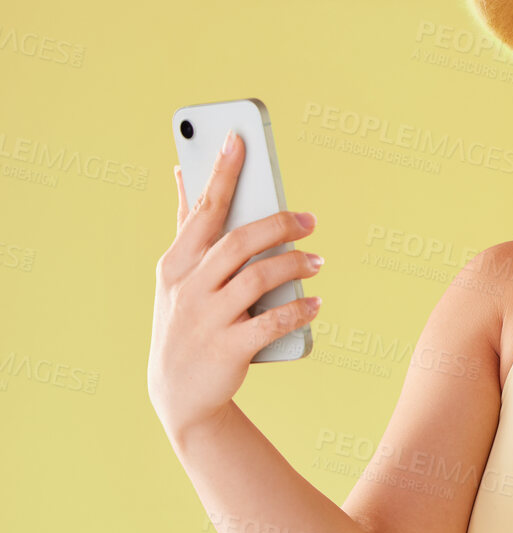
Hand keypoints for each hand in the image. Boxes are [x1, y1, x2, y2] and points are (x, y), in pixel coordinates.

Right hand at [147, 129, 322, 439]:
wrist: (179, 393)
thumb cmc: (185, 321)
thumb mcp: (175, 275)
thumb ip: (186, 226)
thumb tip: (183, 170)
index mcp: (176, 262)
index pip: (203, 209)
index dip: (222, 173)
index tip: (239, 139)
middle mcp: (188, 287)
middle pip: (238, 242)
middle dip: (278, 224)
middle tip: (311, 220)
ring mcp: (207, 319)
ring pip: (258, 279)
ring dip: (294, 266)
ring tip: (318, 260)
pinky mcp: (228, 349)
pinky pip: (272, 323)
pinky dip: (299, 310)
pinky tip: (316, 302)